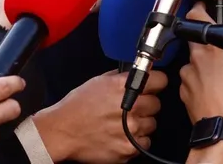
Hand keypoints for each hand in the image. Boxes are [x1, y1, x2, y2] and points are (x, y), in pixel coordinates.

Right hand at [34, 69, 166, 162]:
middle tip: (132, 108)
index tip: (153, 85)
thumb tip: (138, 74)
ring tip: (124, 123)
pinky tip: (122, 136)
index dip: (156, 82)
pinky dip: (137, 141)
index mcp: (124, 87)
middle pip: (157, 104)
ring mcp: (131, 130)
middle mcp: (131, 108)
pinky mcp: (128, 149)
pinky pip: (145, 143)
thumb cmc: (77, 106)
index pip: (160, 80)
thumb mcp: (99, 82)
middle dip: (146, 105)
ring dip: (142, 123)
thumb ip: (121, 78)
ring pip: (152, 124)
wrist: (62, 132)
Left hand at [180, 3, 222, 133]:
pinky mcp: (183, 90)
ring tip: (220, 80)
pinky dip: (199, 82)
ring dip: (203, 66)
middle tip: (222, 56)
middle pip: (196, 41)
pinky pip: (190, 79)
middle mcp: (196, 57)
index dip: (199, 11)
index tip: (203, 10)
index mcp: (214, 47)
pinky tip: (213, 91)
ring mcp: (187, 74)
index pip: (197, 16)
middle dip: (207, 45)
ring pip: (193, 62)